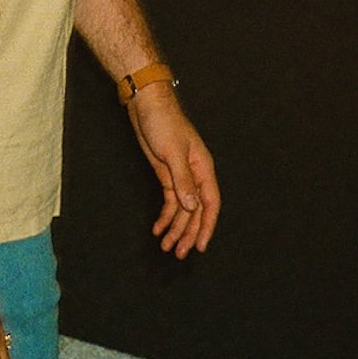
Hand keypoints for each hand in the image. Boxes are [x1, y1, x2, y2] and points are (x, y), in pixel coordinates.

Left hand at [127, 83, 220, 258]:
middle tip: (179, 253)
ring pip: (182, 209)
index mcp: (203, 168)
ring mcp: (181, 176)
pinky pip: (169, 202)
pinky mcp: (167, 175)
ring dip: (175, 228)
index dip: (207, 226)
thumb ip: (183, 180)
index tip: (201, 245)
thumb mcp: (172, 152)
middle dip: (188, 233)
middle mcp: (195, 175)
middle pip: (196, 211)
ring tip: (167, 247)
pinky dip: (164, 216)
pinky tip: (158, 229)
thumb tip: (193, 207)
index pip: (210, 203)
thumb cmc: (163, 122)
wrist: (147, 105)